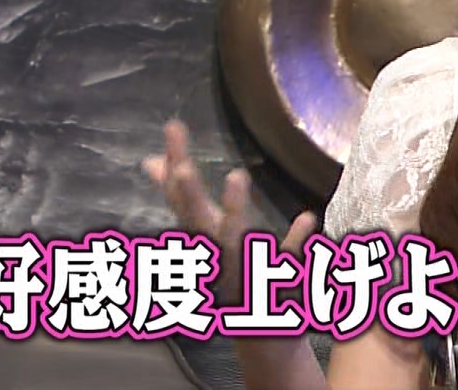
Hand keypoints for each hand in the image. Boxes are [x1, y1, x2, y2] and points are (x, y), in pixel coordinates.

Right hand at [142, 120, 317, 303]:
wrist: (262, 331)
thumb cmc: (232, 270)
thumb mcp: (207, 231)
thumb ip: (182, 196)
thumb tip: (151, 160)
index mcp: (202, 237)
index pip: (182, 198)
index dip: (176, 163)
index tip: (173, 126)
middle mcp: (217, 254)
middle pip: (197, 223)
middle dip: (187, 197)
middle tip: (181, 167)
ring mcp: (244, 271)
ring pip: (234, 242)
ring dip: (234, 211)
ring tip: (238, 174)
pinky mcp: (278, 284)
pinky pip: (286, 262)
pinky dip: (295, 242)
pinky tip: (307, 216)